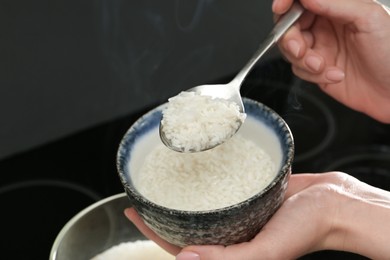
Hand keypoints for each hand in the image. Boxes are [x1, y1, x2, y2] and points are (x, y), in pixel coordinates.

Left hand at [125, 172, 389, 258]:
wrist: (335, 203)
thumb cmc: (309, 230)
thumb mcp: (267, 251)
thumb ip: (227, 259)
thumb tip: (184, 259)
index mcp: (232, 250)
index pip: (182, 245)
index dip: (155, 231)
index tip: (135, 211)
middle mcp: (233, 231)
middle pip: (189, 223)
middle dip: (163, 210)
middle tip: (143, 192)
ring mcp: (241, 211)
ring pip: (204, 204)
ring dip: (183, 194)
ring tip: (164, 178)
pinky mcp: (251, 193)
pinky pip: (223, 186)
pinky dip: (208, 179)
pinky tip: (197, 167)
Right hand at [274, 0, 389, 122]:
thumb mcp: (367, 18)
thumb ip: (334, 3)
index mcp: (337, 8)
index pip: (303, 1)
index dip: (287, 2)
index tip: (280, 9)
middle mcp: (325, 27)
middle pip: (289, 26)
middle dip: (290, 39)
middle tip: (300, 49)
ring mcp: (319, 49)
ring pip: (290, 50)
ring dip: (303, 60)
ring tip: (322, 65)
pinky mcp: (316, 71)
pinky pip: (299, 70)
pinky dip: (314, 75)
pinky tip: (335, 75)